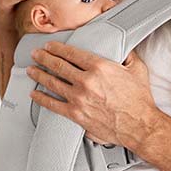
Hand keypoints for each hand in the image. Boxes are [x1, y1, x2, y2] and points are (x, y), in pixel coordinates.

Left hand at [27, 42, 160, 148]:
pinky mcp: (76, 114)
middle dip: (44, 57)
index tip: (50, 46)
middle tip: (36, 54)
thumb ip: (127, 54)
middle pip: (58, 65)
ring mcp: (79, 98)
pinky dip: (42, 98)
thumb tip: (122, 47)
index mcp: (100, 66)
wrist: (139, 125)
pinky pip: (53, 104)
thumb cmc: (139, 99)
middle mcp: (86, 81)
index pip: (72, 53)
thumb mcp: (137, 69)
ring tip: (31, 70)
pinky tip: (35, 94)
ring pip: (53, 83)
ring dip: (39, 74)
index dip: (58, 48)